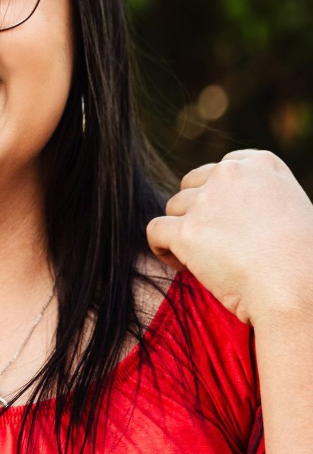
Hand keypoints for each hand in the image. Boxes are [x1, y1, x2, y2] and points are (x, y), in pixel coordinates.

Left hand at [145, 149, 312, 325]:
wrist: (298, 289)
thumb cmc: (305, 262)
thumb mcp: (293, 211)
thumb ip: (261, 198)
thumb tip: (236, 212)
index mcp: (262, 165)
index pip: (223, 167)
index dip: (217, 193)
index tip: (226, 219)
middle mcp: (231, 174)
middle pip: (193, 184)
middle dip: (196, 209)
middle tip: (213, 241)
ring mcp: (206, 201)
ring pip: (174, 207)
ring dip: (183, 230)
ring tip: (202, 259)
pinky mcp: (186, 231)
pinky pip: (155, 230)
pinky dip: (161, 247)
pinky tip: (181, 265)